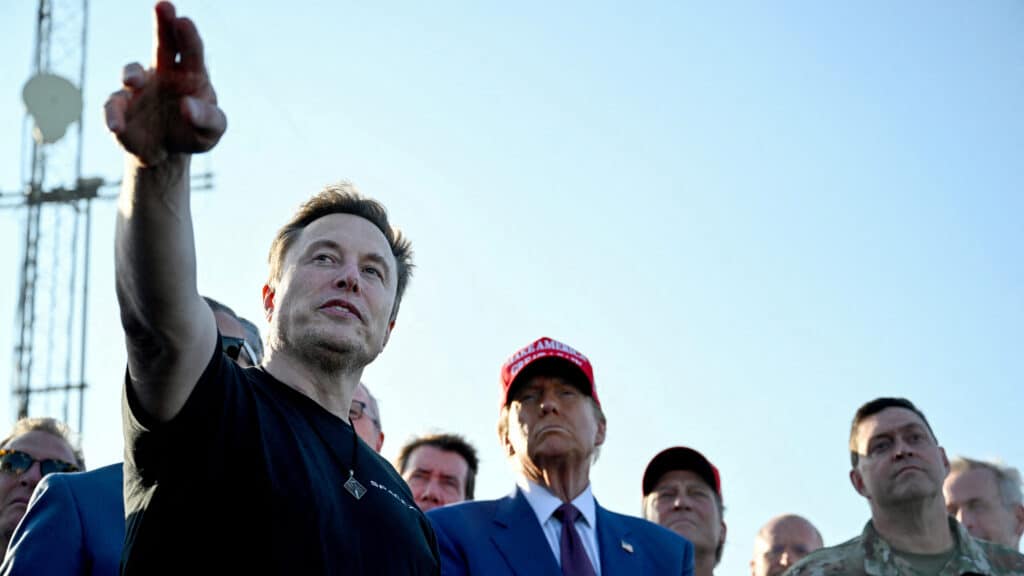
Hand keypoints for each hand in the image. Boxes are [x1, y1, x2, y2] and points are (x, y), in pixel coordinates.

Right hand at [104, 1, 226, 165]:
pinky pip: (113, 106)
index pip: (192, 51)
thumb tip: (187, 106)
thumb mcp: (211, 131)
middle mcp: (163, 73)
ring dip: (132, 74)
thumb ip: (207, 119)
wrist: (165, 153)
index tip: (184, 21)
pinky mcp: (120, 107)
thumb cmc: (193, 134)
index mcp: (191, 74)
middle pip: (163, 44)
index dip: (188, 35)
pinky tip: (116, 126)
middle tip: (163, 6)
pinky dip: (113, 115)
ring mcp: (139, 88)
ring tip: (133, 81)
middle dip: (163, 24)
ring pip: (133, 72)